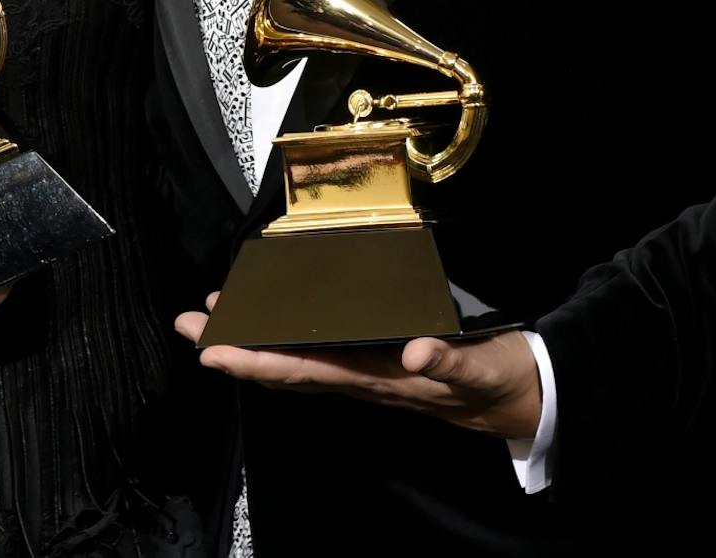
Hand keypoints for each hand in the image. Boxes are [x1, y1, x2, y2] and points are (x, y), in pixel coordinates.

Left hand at [175, 295, 541, 439]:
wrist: (526, 397)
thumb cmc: (501, 380)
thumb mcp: (481, 368)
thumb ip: (451, 361)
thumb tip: (418, 349)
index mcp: (380, 379)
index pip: (306, 371)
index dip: (257, 362)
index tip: (213, 350)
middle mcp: (364, 377)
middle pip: (287, 366)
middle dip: (236, 349)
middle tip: (189, 325)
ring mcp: (369, 370)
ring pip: (299, 357)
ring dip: (254, 341)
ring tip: (216, 318)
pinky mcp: (380, 359)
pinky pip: (323, 350)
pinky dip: (289, 336)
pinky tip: (271, 325)